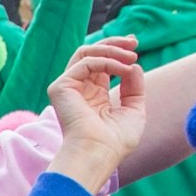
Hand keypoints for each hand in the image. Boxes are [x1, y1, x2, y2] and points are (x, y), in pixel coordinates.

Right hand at [46, 37, 144, 192]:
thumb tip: (133, 65)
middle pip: (91, 53)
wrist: (98, 154)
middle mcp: (78, 89)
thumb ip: (134, 87)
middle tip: (133, 41)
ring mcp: (67, 87)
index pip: (102, 64)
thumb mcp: (134, 110)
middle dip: (114, 43)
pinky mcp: (61, 87)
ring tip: (132, 56)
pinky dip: (107, 61)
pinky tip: (123, 69)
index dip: (117, 51)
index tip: (134, 45)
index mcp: (93, 95)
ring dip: (111, 49)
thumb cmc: (116, 141)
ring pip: (86, 52)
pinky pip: (86, 62)